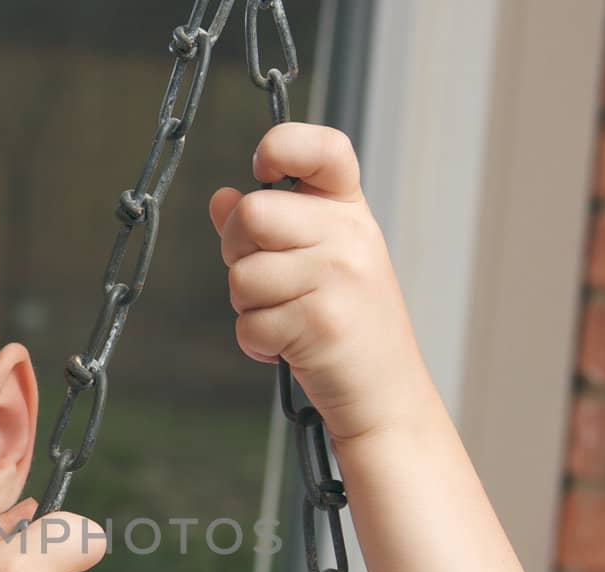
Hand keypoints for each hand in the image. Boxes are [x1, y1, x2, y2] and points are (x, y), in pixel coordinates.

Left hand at [208, 122, 429, 444]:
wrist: (385, 391)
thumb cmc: (346, 321)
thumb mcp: (319, 260)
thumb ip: (269, 228)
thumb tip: (219, 198)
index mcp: (349, 210)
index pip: (321, 148)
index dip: (281, 146)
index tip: (262, 170)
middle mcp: (350, 235)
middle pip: (252, 214)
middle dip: (237, 251)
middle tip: (264, 279)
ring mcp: (339, 278)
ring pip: (242, 276)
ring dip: (248, 307)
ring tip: (286, 320)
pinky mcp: (320, 324)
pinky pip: (249, 323)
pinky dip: (257, 342)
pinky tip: (287, 347)